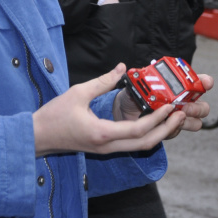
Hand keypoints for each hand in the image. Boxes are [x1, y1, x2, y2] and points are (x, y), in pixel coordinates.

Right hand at [33, 64, 185, 156]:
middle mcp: (107, 146)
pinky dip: (145, 134)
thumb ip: (103, 81)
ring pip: (139, 146)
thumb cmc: (54, 115)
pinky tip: (151, 120)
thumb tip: (122, 68)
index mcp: (102, 133)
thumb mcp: (78, 92)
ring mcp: (106, 150)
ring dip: (158, 133)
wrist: (37, 137)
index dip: (158, 119)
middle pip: (146, 144)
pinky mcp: (103, 148)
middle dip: (166, 130)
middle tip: (180, 114)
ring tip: (170, 116)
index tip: (170, 106)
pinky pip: (130, 143)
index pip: (139, 130)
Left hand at [113, 73, 213, 137]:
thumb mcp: (136, 86)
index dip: (205, 82)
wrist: (124, 113)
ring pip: (196, 123)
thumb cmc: (133, 95)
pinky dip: (171, 128)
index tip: (206, 83)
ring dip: (187, 121)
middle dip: (197, 108)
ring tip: (175, 117)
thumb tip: (134, 72)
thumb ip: (139, 81)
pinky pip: (177, 131)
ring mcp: (179, 118)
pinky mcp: (171, 130)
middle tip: (185, 107)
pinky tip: (161, 124)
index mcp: (179, 86)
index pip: (198, 82)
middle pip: (203, 107)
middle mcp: (184, 102)